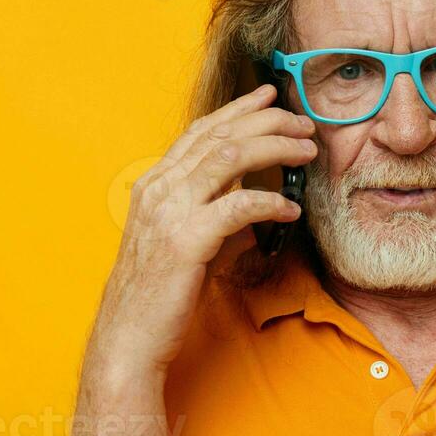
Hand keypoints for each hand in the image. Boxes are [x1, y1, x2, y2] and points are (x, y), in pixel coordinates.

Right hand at [86, 83, 316, 379]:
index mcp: (155, 185)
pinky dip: (270, 201)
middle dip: (268, 122)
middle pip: (220, 135)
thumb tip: (255, 208)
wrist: (128, 338)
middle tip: (304, 124)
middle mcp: (159, 189)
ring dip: (276, 148)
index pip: (201, 132)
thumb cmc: (159, 296)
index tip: (271, 97)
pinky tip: (291, 208)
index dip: (239, 110)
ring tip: (307, 152)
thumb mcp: (187, 245)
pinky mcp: (186, 240)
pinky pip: (239, 206)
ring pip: (230, 157)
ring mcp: (169, 212)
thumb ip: (216, 218)